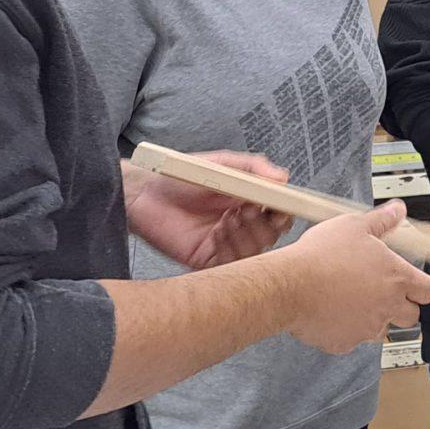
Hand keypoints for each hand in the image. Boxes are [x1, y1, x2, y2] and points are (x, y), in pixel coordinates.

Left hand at [125, 151, 289, 269]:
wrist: (146, 193)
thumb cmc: (181, 176)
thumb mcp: (222, 163)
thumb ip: (254, 167)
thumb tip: (283, 177)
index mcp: (247, 202)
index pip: (278, 214)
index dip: (284, 212)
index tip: (281, 206)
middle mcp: (240, 224)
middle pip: (271, 236)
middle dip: (265, 225)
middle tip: (247, 210)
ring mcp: (225, 244)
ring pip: (256, 253)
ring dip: (247, 235)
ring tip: (228, 218)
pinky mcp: (208, 260)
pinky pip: (232, 264)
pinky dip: (231, 248)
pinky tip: (218, 232)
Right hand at [281, 204, 429, 351]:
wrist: (290, 285)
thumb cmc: (320, 257)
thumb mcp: (354, 225)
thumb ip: (381, 221)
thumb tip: (397, 211)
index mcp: (396, 278)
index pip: (427, 291)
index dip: (421, 287)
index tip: (412, 284)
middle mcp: (386, 306)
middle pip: (410, 316)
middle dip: (400, 306)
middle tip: (380, 292)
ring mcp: (366, 328)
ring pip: (379, 329)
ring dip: (371, 317)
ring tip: (348, 298)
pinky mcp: (344, 343)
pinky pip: (351, 339)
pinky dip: (343, 328)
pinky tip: (329, 310)